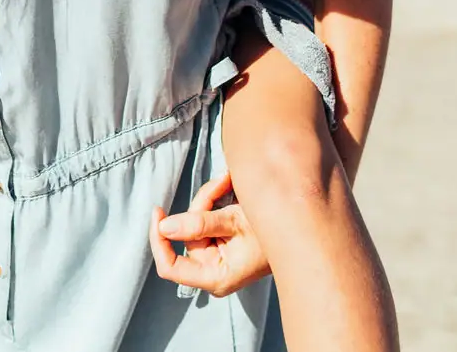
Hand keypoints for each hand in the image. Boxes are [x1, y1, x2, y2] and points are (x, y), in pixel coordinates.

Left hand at [148, 171, 270, 297]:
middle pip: (187, 233)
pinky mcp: (222, 244)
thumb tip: (164, 226)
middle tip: (224, 181)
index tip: (158, 212)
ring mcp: (217, 257)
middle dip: (203, 203)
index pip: (170, 267)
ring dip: (212, 197)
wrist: (298, 228)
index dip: (158, 240)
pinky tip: (231, 187)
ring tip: (231, 180)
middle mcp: (213, 271)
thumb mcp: (235, 222)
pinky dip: (217, 201)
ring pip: (197, 221)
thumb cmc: (271, 230)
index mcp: (215, 276)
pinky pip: (208, 219)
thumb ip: (199, 224)